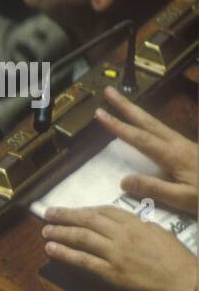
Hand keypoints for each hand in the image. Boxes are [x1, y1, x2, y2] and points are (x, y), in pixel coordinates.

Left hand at [41, 205, 196, 290]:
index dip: (84, 210)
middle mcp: (123, 235)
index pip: (104, 211)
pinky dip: (65, 254)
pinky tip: (51, 249)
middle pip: (88, 220)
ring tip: (45, 230)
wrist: (184, 283)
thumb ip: (138, 226)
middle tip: (48, 213)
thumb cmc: (176, 260)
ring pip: (82, 238)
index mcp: (137, 224)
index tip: (72, 210)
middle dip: (66, 216)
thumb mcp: (159, 234)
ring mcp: (116, 254)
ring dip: (60, 233)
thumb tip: (120, 223)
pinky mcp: (111, 273)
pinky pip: (83, 261)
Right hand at [95, 86, 197, 215]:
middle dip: (127, 107)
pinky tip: (146, 126)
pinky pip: (165, 132)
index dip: (118, 126)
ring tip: (122, 104)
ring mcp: (186, 146)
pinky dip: (149, 124)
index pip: (140, 138)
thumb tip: (123, 180)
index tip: (100, 114)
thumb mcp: (184, 199)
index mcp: (175, 156)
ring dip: (137, 113)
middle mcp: (179, 145)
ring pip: (157, 125)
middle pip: (148, 122)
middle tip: (109, 92)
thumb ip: (155, 188)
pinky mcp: (191, 150)